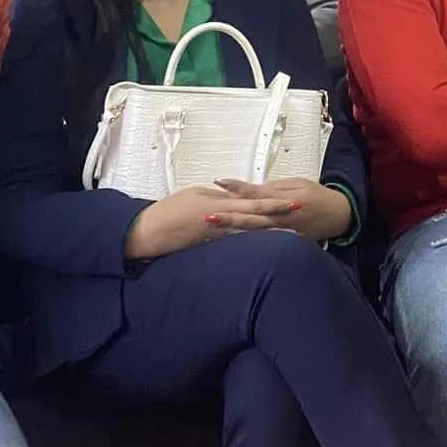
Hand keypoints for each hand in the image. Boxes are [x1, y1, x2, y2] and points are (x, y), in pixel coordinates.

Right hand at [123, 184, 294, 260]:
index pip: (251, 200)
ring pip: (248, 229)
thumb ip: (216, 197)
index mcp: (217, 200)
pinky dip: (252, 245)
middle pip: (255, 213)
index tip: (295, 200)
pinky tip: (265, 249)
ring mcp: (215, 231)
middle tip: (301, 211)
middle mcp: (219, 214)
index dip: (274, 200)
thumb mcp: (194, 197)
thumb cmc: (167, 212)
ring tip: (292, 233)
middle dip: (279, 212)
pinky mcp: (208, 244)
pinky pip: (234, 243)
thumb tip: (232, 197)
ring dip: (270, 231)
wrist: (146, 231)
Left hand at [212, 178, 353, 243]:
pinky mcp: (283, 243)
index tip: (219, 184)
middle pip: (249, 219)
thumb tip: (250, 190)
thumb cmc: (318, 197)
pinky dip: (245, 244)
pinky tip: (229, 245)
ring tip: (212, 232)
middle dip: (227, 218)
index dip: (236, 190)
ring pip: (252, 234)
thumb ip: (271, 188)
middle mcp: (279, 220)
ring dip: (232, 233)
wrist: (339, 216)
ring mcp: (281, 234)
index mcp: (282, 202)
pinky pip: (261, 243)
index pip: (255, 196)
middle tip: (207, 216)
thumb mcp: (297, 184)